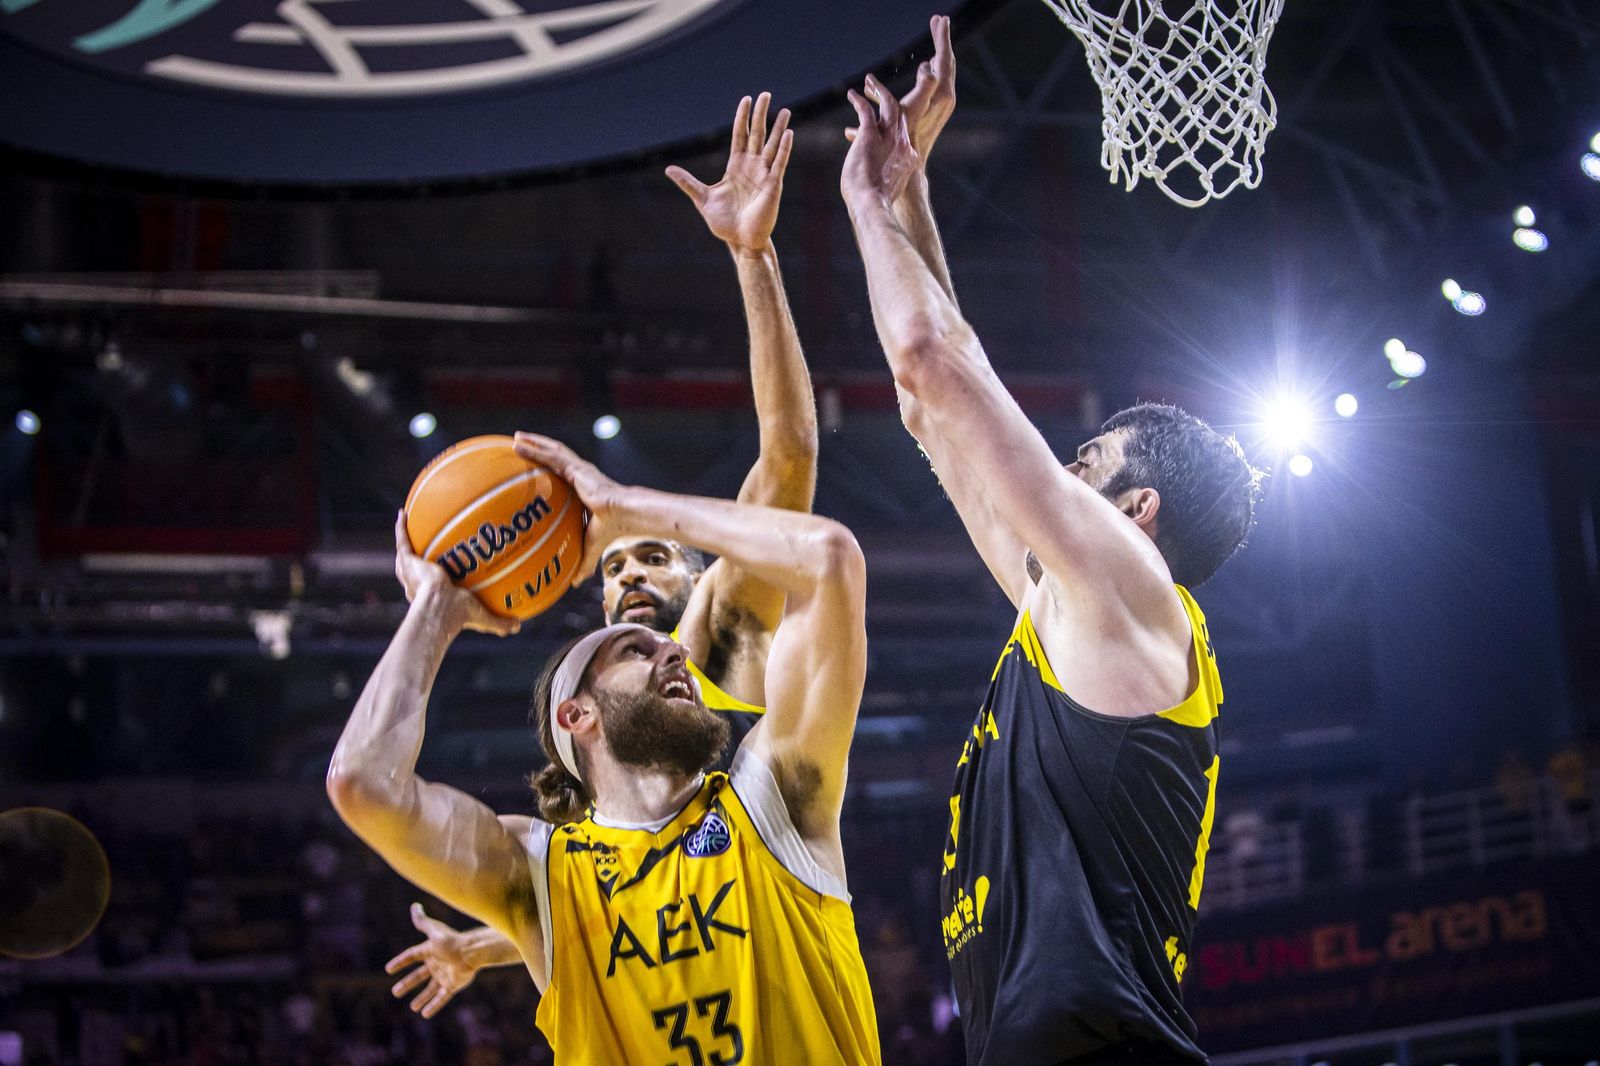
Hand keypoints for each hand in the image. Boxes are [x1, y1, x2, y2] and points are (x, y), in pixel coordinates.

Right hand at [385, 903, 478, 1018]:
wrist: (472, 952)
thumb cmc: (452, 941)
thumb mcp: (434, 931)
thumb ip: (423, 922)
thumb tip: (415, 907)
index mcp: (430, 950)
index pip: (412, 956)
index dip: (401, 962)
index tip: (389, 969)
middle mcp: (437, 963)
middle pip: (419, 976)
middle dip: (407, 984)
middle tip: (395, 992)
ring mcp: (444, 975)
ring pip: (430, 989)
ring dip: (421, 998)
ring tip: (412, 1007)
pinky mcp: (452, 985)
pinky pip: (441, 997)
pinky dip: (433, 1005)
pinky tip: (425, 1014)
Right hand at [393, 512, 518, 636]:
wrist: (439, 608)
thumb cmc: (458, 615)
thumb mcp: (482, 617)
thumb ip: (498, 622)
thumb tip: (518, 626)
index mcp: (430, 596)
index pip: (431, 585)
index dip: (433, 576)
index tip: (440, 569)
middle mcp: (417, 584)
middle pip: (415, 567)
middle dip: (417, 556)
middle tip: (424, 542)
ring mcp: (410, 572)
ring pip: (405, 552)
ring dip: (405, 538)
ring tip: (407, 521)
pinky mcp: (408, 562)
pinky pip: (403, 540)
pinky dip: (401, 527)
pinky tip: (403, 512)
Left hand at [512, 432, 630, 585]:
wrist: (622, 514)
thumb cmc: (611, 528)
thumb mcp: (591, 546)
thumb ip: (582, 562)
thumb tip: (574, 584)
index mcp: (581, 489)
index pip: (561, 476)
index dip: (547, 470)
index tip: (533, 469)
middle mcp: (578, 475)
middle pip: (553, 458)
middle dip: (536, 451)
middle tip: (517, 447)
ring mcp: (577, 468)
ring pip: (551, 451)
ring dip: (532, 443)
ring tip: (515, 439)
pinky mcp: (575, 466)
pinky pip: (550, 454)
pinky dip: (533, 448)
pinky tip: (518, 444)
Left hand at [667, 92, 794, 255]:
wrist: (740, 241)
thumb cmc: (725, 223)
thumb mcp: (702, 199)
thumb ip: (688, 183)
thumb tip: (669, 169)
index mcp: (736, 166)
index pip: (740, 135)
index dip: (742, 117)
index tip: (747, 99)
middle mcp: (752, 167)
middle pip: (757, 134)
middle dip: (761, 114)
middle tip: (765, 94)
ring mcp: (764, 175)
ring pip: (772, 145)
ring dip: (778, 127)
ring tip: (786, 110)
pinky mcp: (773, 185)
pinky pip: (779, 163)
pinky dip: (784, 149)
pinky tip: (788, 133)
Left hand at [841, 76, 918, 208]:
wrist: (872, 205)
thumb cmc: (875, 205)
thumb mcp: (886, 193)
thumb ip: (885, 185)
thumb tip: (879, 193)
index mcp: (908, 158)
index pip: (904, 136)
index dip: (898, 127)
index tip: (889, 123)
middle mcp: (902, 144)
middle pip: (903, 113)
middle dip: (893, 100)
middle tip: (881, 90)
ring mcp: (888, 138)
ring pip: (888, 105)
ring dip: (879, 91)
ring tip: (869, 81)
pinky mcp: (871, 134)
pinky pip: (865, 110)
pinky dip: (859, 100)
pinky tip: (851, 94)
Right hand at [900, 15, 956, 163]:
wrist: (913, 163)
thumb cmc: (907, 138)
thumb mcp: (909, 107)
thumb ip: (922, 84)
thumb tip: (928, 64)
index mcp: (942, 93)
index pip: (945, 57)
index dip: (942, 36)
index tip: (940, 18)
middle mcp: (946, 97)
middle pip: (946, 62)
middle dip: (941, 40)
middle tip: (938, 20)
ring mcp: (942, 104)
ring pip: (941, 73)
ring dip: (935, 58)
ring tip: (932, 45)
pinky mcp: (937, 110)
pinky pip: (935, 85)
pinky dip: (930, 73)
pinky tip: (925, 69)